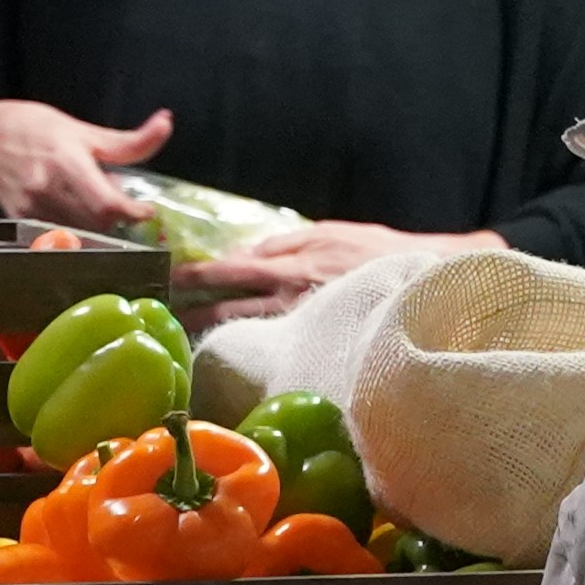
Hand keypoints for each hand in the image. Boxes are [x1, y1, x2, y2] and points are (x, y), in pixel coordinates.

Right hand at [0, 103, 170, 233]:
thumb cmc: (35, 129)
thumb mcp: (83, 130)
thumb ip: (127, 141)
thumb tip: (166, 124)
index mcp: (68, 163)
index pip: (107, 204)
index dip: (132, 213)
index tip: (145, 211)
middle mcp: (47, 189)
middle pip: (96, 224)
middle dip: (115, 218)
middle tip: (118, 203)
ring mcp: (30, 208)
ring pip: (78, 233)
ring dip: (94, 226)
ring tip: (93, 206)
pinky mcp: (18, 220)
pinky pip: (56, 236)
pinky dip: (72, 230)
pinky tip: (72, 214)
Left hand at [177, 222, 503, 321]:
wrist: (425, 279)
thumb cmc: (380, 251)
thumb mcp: (332, 231)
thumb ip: (288, 239)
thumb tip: (249, 251)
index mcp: (291, 263)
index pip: (229, 269)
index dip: (194, 275)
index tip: (167, 277)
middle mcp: (290, 296)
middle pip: (227, 307)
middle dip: (191, 311)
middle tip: (159, 316)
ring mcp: (302, 323)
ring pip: (245, 331)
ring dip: (212, 333)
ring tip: (182, 338)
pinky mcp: (316, 341)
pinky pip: (274, 344)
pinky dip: (248, 346)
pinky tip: (231, 353)